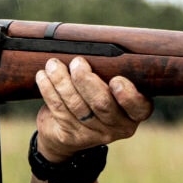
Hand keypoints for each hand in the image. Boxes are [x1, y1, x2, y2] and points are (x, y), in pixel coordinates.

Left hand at [33, 57, 153, 162]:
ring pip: (77, 106)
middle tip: (77, 63)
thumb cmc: (92, 98)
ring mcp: (95, 134)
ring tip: (53, 65)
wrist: (67, 132)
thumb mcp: (108, 87)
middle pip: (102, 104)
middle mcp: (119, 126)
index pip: (139, 107)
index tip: (116, 79)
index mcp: (134, 112)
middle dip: (87, 81)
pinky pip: (60, 110)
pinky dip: (49, 90)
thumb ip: (110, 73)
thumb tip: (95, 45)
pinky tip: (43, 77)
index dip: (128, 96)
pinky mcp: (72, 136)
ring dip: (63, 82)